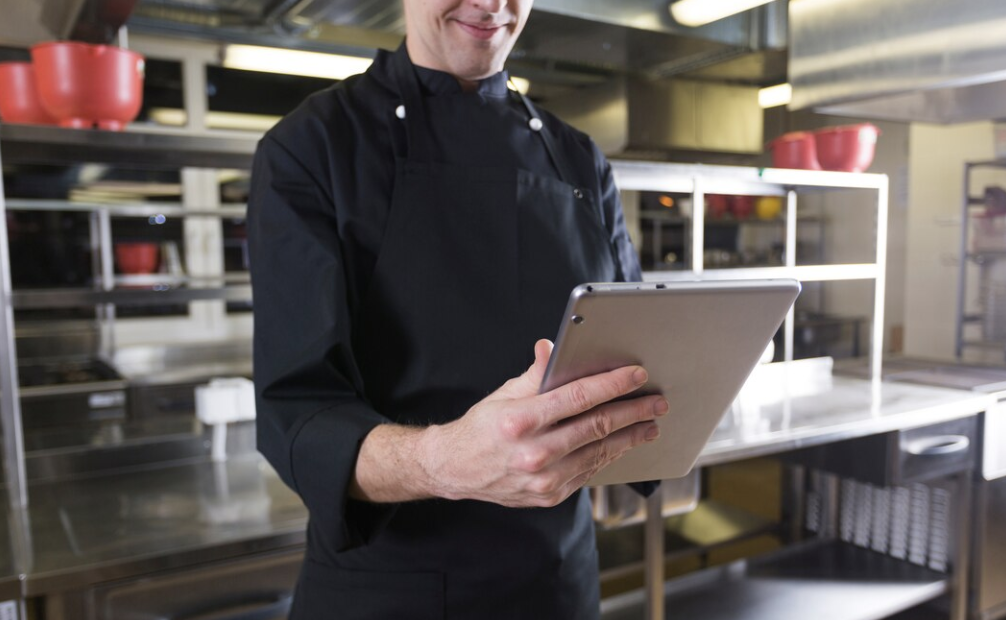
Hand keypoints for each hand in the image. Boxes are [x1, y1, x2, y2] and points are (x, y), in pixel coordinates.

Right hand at [421, 339, 666, 507]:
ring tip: (650, 424)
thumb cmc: (481, 428)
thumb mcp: (504, 395)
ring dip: (630, 437)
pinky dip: (608, 456)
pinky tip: (622, 444)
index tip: (635, 375)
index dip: (612, 385)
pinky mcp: (549, 495)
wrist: (455, 469)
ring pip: (598, 453)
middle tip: (656, 402)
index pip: (578, 397)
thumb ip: (535, 375)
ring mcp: (543, 479)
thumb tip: (552, 347)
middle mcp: (533, 453)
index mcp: (520, 421)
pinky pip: (588, 472)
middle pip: (596, 427)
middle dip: (633, 412)